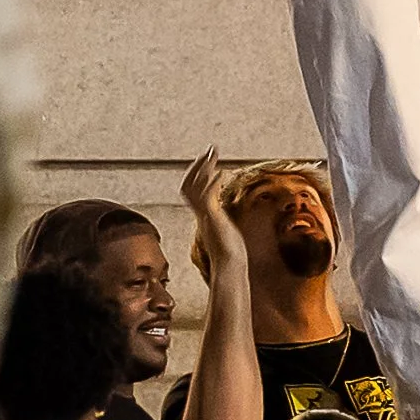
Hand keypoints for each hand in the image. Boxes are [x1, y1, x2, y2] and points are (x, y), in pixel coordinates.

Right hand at [180, 145, 247, 275]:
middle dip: (198, 166)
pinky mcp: (213, 219)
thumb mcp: (226, 235)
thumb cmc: (230, 256)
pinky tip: (222, 173)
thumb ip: (223, 226)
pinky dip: (213, 183)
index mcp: (204, 216)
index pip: (193, 191)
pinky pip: (208, 197)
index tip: (207, 163)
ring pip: (196, 187)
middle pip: (189, 185)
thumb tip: (226, 226)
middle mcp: (202, 214)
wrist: (229, 269)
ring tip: (212, 153)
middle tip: (208, 150)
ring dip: (204, 168)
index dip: (197, 176)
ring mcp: (206, 216)